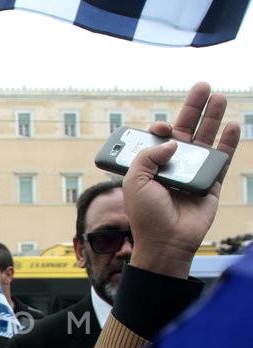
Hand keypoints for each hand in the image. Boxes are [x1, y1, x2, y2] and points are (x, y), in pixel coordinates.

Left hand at [124, 82, 239, 277]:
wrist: (166, 241)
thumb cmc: (146, 215)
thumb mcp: (134, 181)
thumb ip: (148, 155)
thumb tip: (173, 140)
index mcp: (150, 166)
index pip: (158, 139)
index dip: (160, 129)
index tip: (160, 128)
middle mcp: (172, 166)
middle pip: (186, 130)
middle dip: (194, 108)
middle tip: (203, 86)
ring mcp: (192, 173)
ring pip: (205, 140)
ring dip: (213, 118)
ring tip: (219, 97)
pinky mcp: (211, 183)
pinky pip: (221, 159)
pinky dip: (228, 142)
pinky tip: (232, 125)